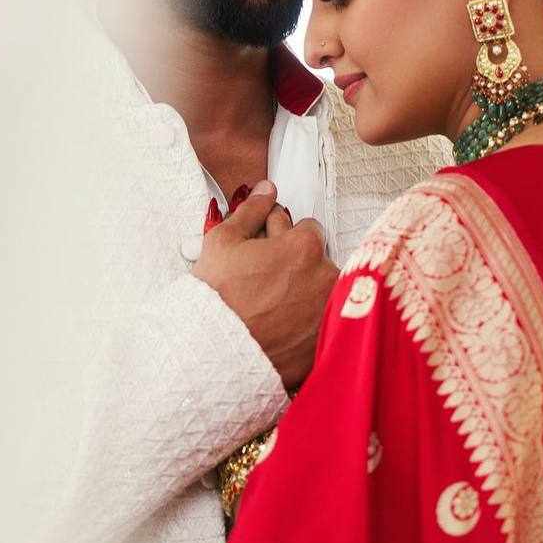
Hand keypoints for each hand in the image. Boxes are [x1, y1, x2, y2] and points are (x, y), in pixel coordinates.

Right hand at [193, 181, 337, 389]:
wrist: (213, 353)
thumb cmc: (215, 297)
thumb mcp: (223, 242)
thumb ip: (251, 211)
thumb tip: (266, 190)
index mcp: (305, 246)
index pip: (309, 229)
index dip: (286, 237)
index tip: (270, 251)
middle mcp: (326, 277)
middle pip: (320, 261)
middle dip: (298, 265)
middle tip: (268, 281)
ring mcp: (330, 313)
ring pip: (323, 292)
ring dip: (305, 294)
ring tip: (273, 307)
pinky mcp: (326, 343)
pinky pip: (323, 325)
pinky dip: (308, 325)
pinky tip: (282, 328)